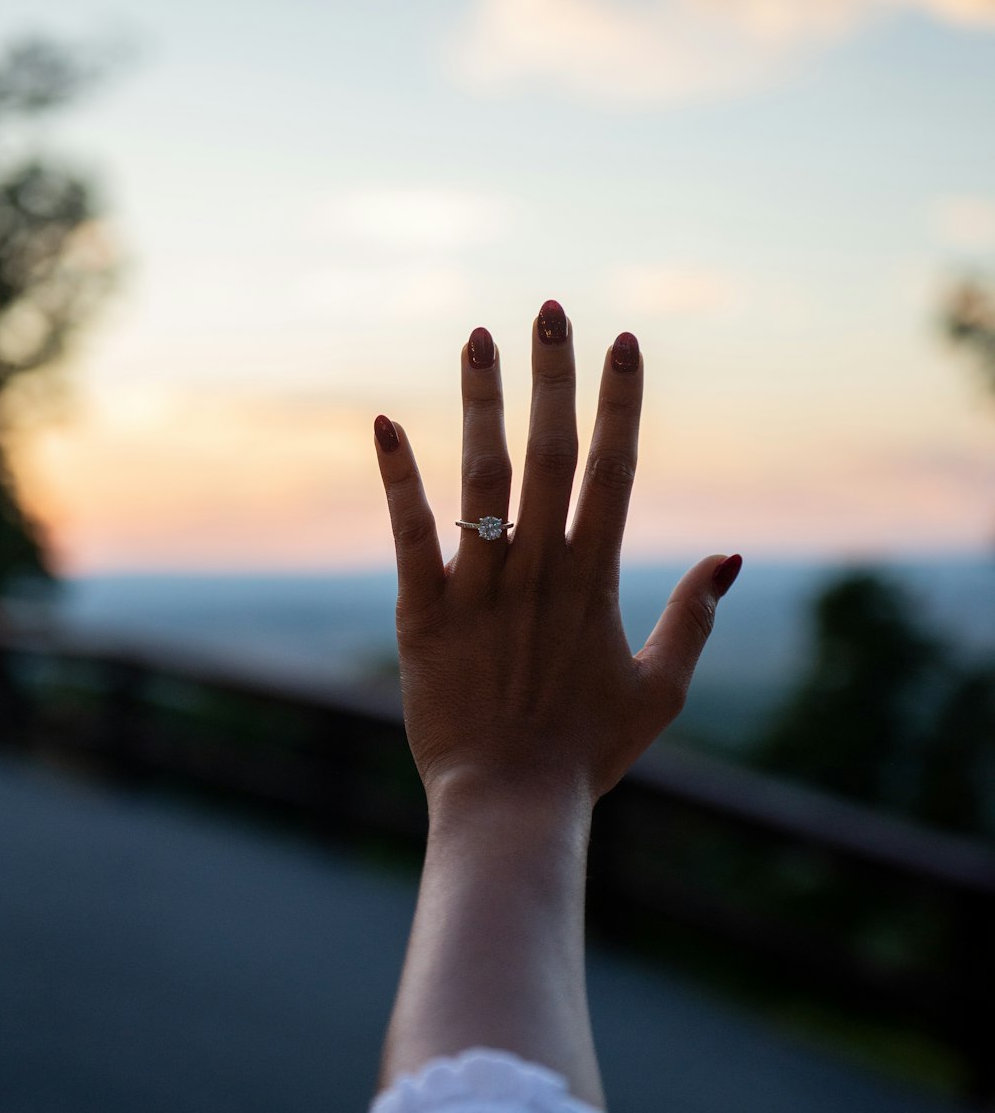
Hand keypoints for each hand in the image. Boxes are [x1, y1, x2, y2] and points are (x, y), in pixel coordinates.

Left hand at [373, 301, 740, 816]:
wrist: (510, 804)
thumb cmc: (587, 753)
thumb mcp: (660, 690)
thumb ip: (694, 618)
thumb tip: (727, 556)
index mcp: (596, 579)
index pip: (613, 468)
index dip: (620, 401)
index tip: (623, 341)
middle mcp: (539, 568)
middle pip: (549, 453)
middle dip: (553, 376)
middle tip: (551, 308)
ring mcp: (480, 587)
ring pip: (481, 478)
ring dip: (481, 403)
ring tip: (480, 337)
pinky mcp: (423, 612)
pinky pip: (409, 533)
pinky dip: (398, 477)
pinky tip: (385, 422)